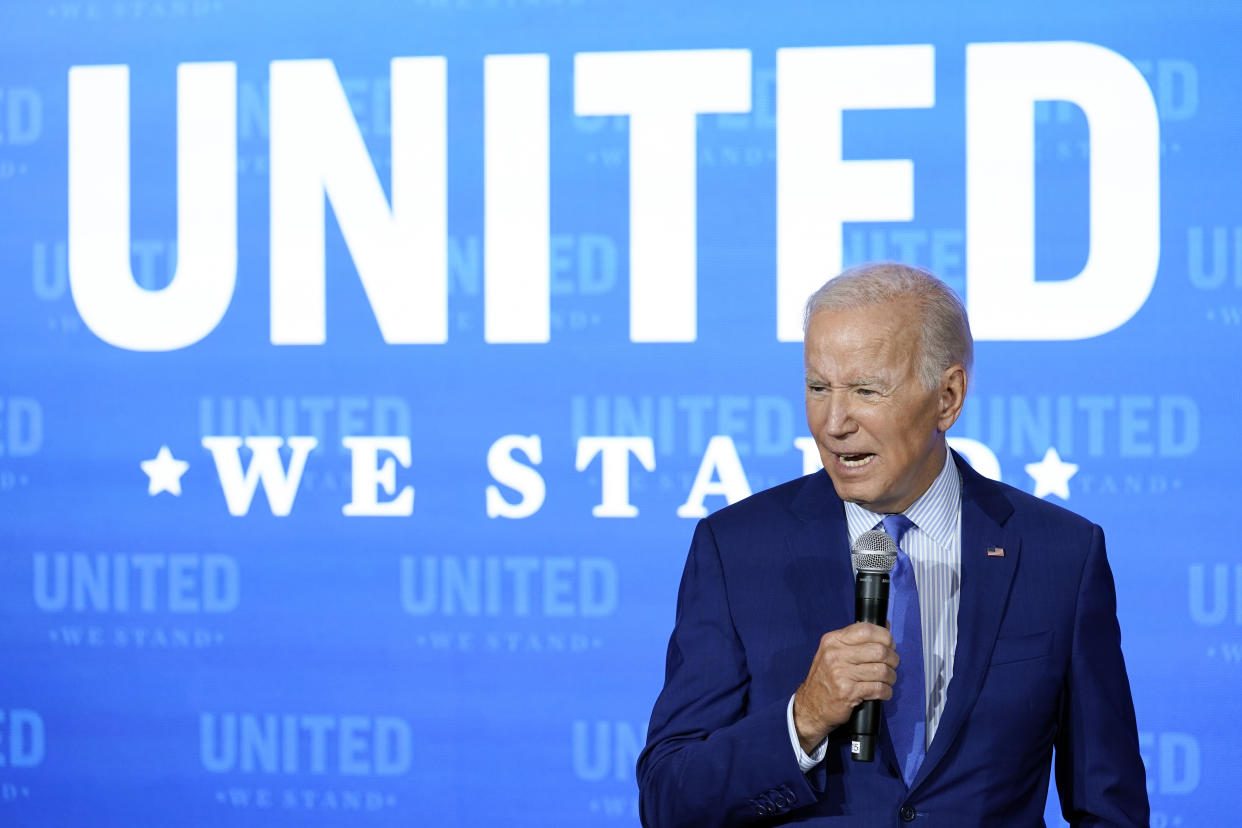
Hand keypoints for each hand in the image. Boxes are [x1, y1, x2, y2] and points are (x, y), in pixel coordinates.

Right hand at [792, 622, 898, 752]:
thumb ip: (856, 641)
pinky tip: (883, 692)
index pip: (866, 629)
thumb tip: (885, 626)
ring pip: (882, 670)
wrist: (810, 706)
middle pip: (879, 650)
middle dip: (893, 659)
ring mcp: (841, 673)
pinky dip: (886, 691)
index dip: (885, 636)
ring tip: (888, 680)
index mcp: (833, 640)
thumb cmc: (826, 678)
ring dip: (891, 677)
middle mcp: (835, 654)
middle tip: (892, 664)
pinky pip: (879, 688)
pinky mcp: (848, 692)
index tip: (890, 644)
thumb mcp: (833, 652)